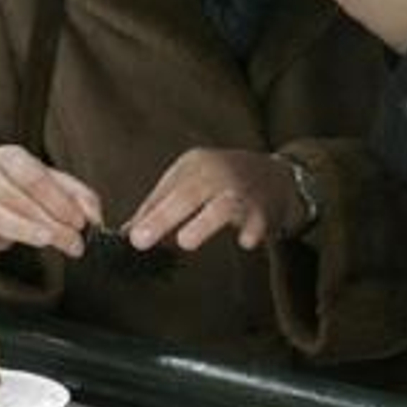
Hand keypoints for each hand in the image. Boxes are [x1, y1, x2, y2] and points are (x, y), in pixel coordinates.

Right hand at [0, 145, 102, 259]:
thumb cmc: (30, 195)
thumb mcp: (58, 188)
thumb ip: (80, 198)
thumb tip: (94, 217)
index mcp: (9, 156)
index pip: (35, 177)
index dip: (59, 201)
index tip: (80, 222)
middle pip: (18, 197)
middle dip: (50, 221)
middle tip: (74, 242)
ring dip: (23, 229)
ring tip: (48, 241)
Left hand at [125, 148, 303, 252]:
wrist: (277, 178)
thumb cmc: (225, 183)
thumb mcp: (191, 183)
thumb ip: (160, 206)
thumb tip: (128, 232)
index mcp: (195, 165)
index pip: (167, 189)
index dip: (148, 213)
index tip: (130, 236)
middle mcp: (218, 173)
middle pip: (188, 193)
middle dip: (163, 217)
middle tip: (140, 240)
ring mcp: (242, 190)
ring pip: (222, 205)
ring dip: (203, 223)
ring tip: (185, 241)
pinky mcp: (265, 209)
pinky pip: (257, 221)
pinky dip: (251, 231)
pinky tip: (245, 241)